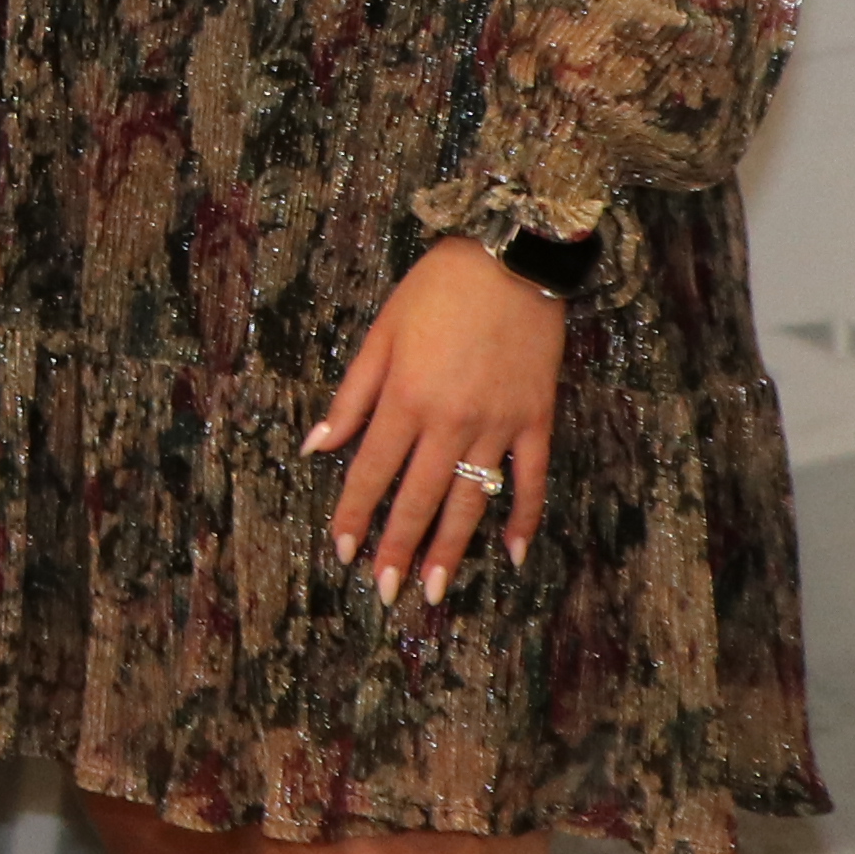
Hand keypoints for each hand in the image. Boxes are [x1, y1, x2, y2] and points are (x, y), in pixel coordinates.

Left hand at [312, 235, 562, 608]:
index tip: (342, 553)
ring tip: (435, 591)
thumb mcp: (379, 335)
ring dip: (451, 549)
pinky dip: (524, 519)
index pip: (371, 471)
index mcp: (403, 398)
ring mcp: (498, 426)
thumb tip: (316, 447)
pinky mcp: (537, 422)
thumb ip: (351, 396)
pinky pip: (532, 481)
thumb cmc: (435, 292)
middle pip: (418, 498)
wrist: (511, 260)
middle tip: (386, 593)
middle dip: (399, 549)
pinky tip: (513, 556)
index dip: (355, 515)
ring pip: (471, 501)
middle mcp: (449, 421)